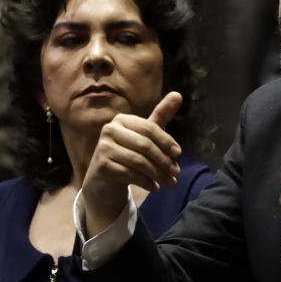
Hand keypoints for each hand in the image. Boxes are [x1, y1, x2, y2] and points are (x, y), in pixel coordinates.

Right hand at [82, 92, 183, 235]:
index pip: (149, 128)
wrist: (104, 180)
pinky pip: (130, 174)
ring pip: (139, 161)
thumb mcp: (145, 135)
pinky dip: (146, 182)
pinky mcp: (102, 166)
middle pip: (145, 145)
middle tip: (176, 172)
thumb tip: (178, 94)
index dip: (166, 141)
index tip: (178, 154)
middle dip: (164, 161)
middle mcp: (109, 130)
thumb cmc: (128, 153)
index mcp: (121, 120)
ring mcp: (103, 148)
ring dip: (158, 174)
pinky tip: (155, 187)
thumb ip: (161, 116)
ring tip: (170, 182)